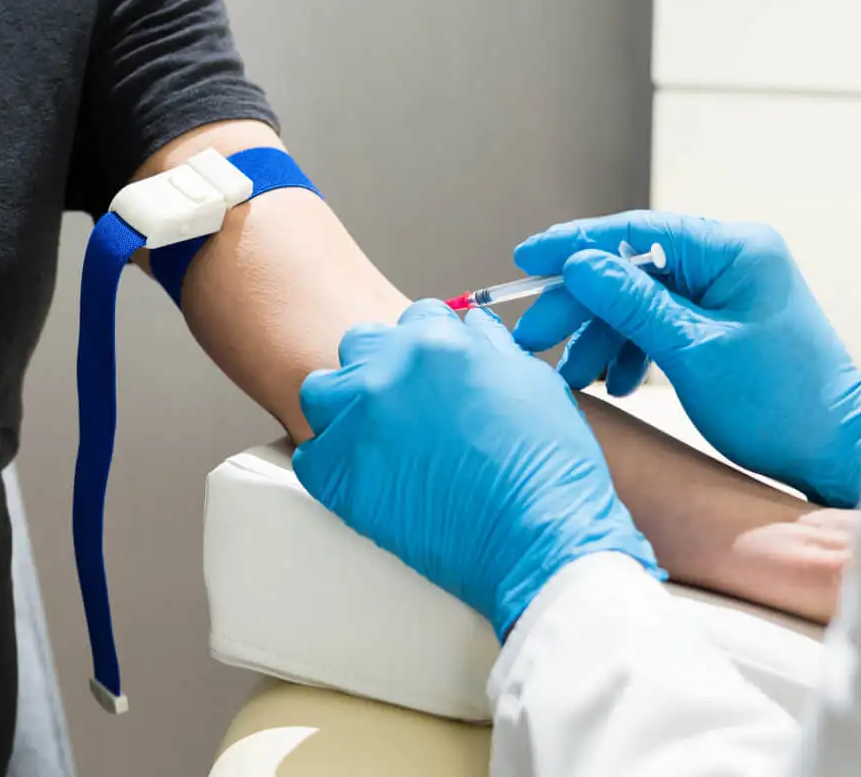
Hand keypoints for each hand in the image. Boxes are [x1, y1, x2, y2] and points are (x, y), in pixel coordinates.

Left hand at [292, 301, 659, 638]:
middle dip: (381, 367)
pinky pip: (310, 455)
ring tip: (374, 438)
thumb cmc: (549, 470)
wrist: (540, 542)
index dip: (428, 350)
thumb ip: (489, 345)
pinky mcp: (339, 476)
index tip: (433, 377)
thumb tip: (467, 329)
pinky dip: (331, 463)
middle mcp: (389, 371)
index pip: (414, 319)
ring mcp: (357, 422)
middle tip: (406, 408)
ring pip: (322, 391)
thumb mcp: (532, 382)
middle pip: (361, 344)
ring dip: (344, 407)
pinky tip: (364, 478)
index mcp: (437, 342)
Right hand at [511, 213, 860, 507]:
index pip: (638, 233)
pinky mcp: (723, 323)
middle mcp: (732, 260)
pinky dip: (630, 350)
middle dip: (581, 304)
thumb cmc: (781, 405)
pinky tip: (610, 380)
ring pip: (641, 299)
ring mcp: (728, 292)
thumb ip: (632, 304)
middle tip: (534, 334)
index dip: (576, 245)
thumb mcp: (694, 352)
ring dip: (601, 334)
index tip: (528, 259)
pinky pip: (660, 323)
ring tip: (571, 374)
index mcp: (736, 250)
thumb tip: (578, 265)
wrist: (836, 454)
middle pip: (633, 269)